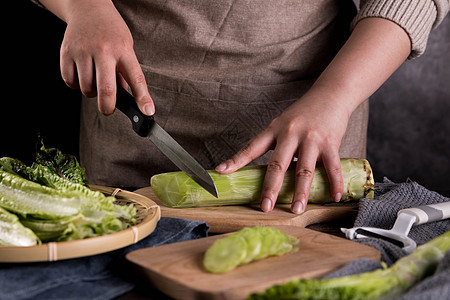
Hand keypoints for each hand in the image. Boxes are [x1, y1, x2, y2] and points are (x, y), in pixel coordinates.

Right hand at [58, 0, 153, 114]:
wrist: (88, 8)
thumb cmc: (111, 32)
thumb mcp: (126, 47)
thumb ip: (125, 72)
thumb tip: (124, 98)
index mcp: (123, 50)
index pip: (136, 78)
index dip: (143, 98)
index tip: (147, 112)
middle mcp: (103, 50)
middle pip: (106, 89)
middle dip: (108, 107)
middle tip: (108, 110)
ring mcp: (83, 51)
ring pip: (86, 88)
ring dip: (91, 93)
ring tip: (95, 80)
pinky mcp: (67, 52)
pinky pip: (70, 81)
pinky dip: (76, 84)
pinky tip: (82, 74)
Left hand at [216, 91, 350, 213]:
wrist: (330, 94)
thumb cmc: (303, 113)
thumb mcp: (283, 123)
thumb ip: (275, 145)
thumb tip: (266, 172)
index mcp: (274, 129)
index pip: (251, 147)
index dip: (236, 160)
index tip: (221, 172)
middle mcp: (290, 133)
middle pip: (278, 164)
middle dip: (270, 187)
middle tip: (265, 207)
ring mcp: (311, 138)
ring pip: (304, 170)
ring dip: (300, 193)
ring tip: (296, 209)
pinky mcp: (330, 142)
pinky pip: (332, 166)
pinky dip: (334, 183)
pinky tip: (333, 197)